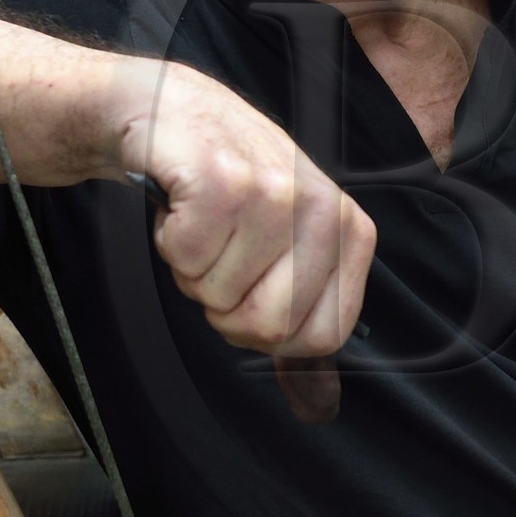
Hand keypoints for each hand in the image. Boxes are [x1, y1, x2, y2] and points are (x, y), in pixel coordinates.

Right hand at [112, 60, 374, 360]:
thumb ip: (303, 307)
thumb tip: (316, 402)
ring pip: (218, 294)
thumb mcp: (286, 238)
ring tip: (201, 218)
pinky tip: (180, 202)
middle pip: (270, 326)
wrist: (166, 114)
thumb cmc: (225, 184)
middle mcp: (323, 208)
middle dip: (225, 305)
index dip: (270, 332)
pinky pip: (186, 258)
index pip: (323, 336)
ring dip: (193, 266)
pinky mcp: (222, 179)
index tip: (250, 290)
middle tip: (218, 255)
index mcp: (349, 231)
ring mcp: (274, 190)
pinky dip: (168, 239)